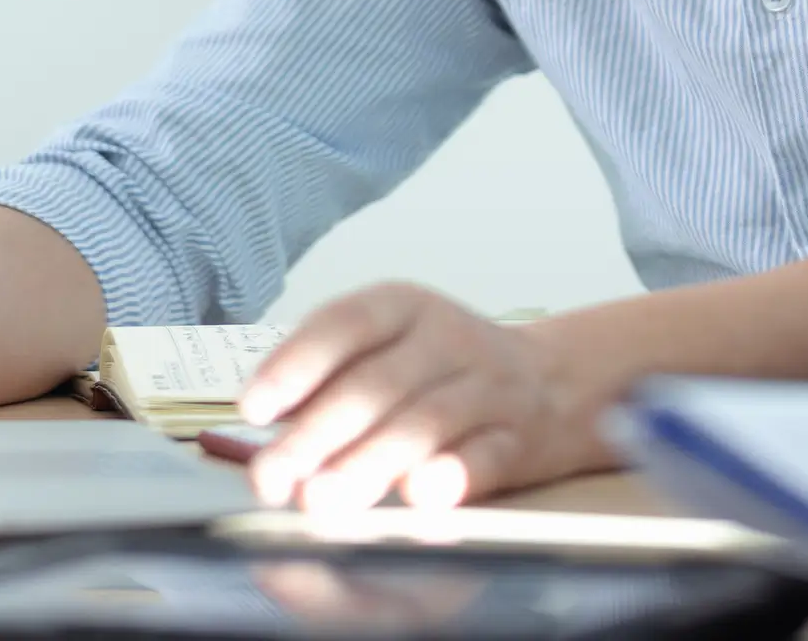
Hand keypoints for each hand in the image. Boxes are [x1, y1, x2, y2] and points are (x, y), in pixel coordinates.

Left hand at [239, 284, 605, 511]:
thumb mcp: (391, 345)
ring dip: (369, 463)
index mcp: (406, 306)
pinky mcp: (518, 439)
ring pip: (426, 422)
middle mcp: (448, 339)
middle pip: (378, 383)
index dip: (296, 364)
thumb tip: (268, 423)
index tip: (253, 408)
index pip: (347, 323)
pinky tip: (420, 495)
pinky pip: (485, 455)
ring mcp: (488, 388)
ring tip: (322, 500)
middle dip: (318, 434)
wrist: (554, 382)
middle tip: (274, 478)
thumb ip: (333, 376)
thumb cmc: (444, 369)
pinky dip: (453, 476)